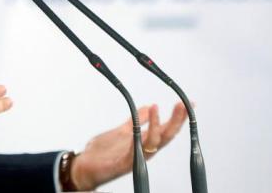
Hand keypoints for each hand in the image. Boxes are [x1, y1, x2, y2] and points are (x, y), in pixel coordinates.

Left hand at [70, 102, 187, 190]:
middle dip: (176, 120)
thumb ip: (135, 120)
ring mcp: (135, 158)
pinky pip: (136, 152)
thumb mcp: (121, 131)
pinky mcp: (124, 164)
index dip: (177, 117)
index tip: (187, 103)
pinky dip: (140, 139)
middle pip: (166, 136)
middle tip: (183, 105)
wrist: (84, 167)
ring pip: (154, 143)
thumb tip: (148, 106)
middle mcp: (143, 150)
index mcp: (143, 141)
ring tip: (157, 108)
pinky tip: (141, 128)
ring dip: (157, 125)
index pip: (165, 128)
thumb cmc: (102, 153)